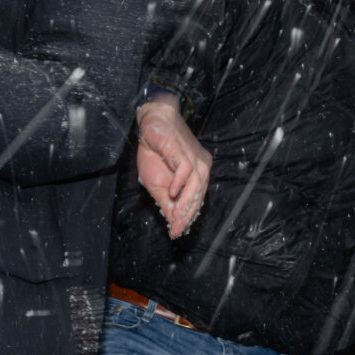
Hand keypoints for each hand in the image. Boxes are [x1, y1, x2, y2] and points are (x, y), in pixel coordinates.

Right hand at [135, 94, 211, 237]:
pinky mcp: (183, 151)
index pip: (197, 200)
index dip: (188, 217)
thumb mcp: (158, 183)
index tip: (176, 232)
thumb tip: (173, 220)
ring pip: (196, 184)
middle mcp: (201, 166)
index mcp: (198, 174)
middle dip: (187, 215)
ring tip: (175, 216)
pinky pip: (186, 169)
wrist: (152, 123)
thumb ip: (167, 200)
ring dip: (186, 203)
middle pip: (199, 195)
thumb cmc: (156, 151)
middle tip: (176, 228)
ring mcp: (194, 158)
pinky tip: (171, 192)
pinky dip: (179, 183)